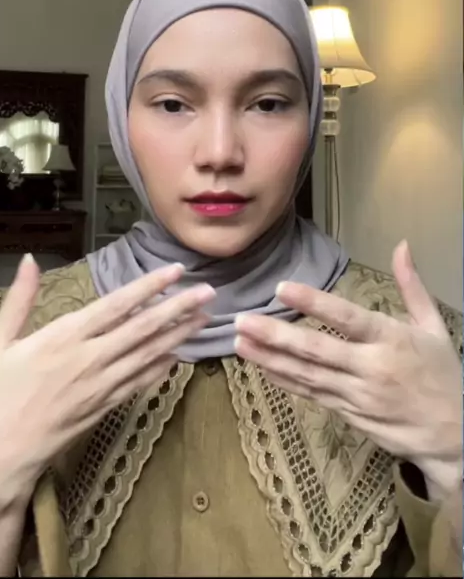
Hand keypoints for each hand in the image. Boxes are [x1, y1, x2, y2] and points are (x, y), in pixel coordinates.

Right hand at [0, 254, 214, 509]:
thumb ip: (20, 299)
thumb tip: (31, 259)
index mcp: (63, 336)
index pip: (116, 305)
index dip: (149, 287)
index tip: (176, 271)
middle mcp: (89, 359)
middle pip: (143, 329)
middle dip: (179, 308)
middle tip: (209, 292)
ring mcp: (100, 386)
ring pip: (148, 356)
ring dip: (179, 335)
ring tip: (205, 319)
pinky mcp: (103, 409)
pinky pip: (139, 384)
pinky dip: (161, 369)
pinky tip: (180, 357)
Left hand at [235, 241, 461, 498]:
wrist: (455, 436)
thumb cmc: (443, 375)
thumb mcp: (433, 326)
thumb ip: (412, 285)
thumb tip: (401, 246)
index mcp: (391, 340)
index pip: (346, 318)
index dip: (313, 303)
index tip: (282, 288)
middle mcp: (370, 368)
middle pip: (315, 350)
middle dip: (275, 335)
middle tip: (242, 320)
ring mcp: (356, 395)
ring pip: (306, 375)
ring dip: (270, 359)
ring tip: (239, 342)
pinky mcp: (349, 414)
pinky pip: (311, 395)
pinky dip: (285, 382)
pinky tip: (262, 368)